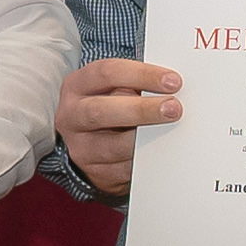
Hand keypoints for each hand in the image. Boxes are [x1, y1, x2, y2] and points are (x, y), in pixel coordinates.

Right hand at [59, 57, 180, 196]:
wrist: (94, 142)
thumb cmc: (111, 105)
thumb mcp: (115, 86)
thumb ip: (138, 83)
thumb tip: (173, 85)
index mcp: (77, 86)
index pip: (107, 74)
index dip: (142, 75)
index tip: (172, 81)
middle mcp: (72, 116)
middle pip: (101, 111)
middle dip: (141, 109)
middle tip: (173, 108)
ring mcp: (81, 147)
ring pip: (113, 146)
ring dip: (148, 139)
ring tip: (172, 131)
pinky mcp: (95, 172)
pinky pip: (125, 169)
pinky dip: (147, 160)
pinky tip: (162, 151)